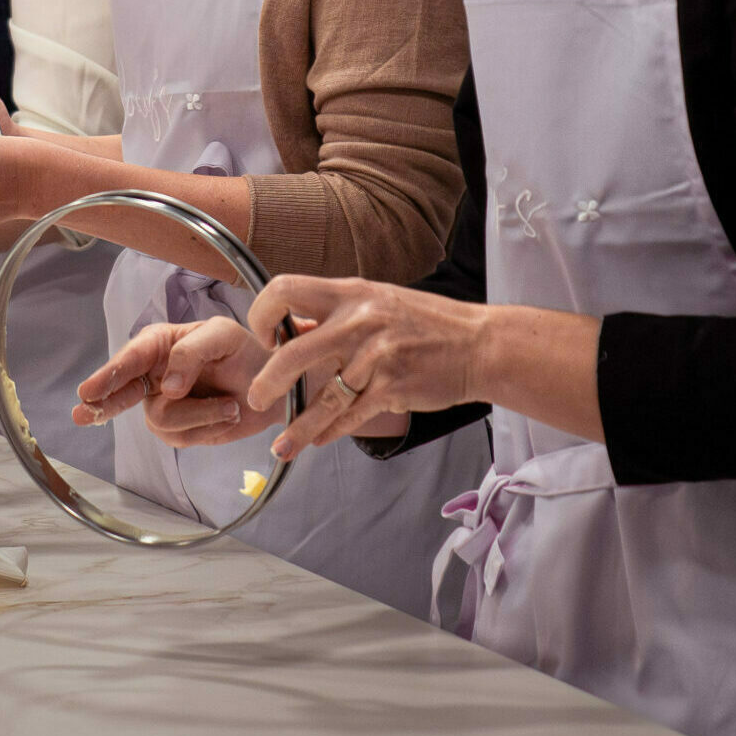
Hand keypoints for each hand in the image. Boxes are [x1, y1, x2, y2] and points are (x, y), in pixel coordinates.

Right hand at [72, 318, 280, 446]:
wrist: (274, 386)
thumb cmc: (246, 350)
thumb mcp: (222, 336)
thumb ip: (191, 353)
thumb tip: (168, 386)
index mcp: (161, 344)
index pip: (131, 358)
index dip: (109, 375)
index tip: (89, 390)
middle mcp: (156, 374)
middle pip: (122, 392)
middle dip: (104, 402)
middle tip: (83, 412)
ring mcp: (165, 404)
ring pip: (162, 422)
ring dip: (201, 416)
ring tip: (229, 404)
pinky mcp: (181, 430)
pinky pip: (182, 439)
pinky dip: (209, 428)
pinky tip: (226, 414)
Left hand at [245, 276, 480, 458]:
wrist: (478, 344)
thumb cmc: (426, 321)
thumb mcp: (376, 300)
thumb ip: (334, 313)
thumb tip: (290, 329)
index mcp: (349, 292)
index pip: (285, 289)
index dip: (263, 314)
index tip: (264, 338)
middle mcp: (358, 321)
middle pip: (294, 353)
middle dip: (267, 382)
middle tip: (257, 399)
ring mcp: (375, 357)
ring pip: (323, 398)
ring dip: (298, 426)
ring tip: (282, 445)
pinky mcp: (393, 388)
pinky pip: (351, 415)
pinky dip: (330, 432)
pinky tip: (317, 441)